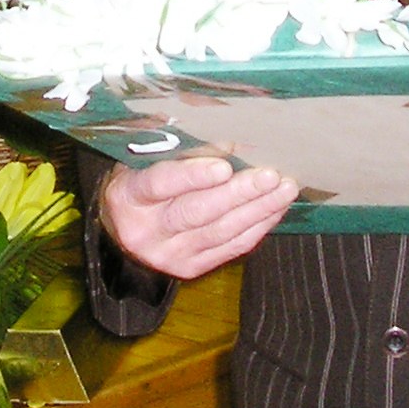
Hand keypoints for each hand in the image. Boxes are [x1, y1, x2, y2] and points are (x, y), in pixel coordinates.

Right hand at [99, 157, 296, 280]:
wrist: (124, 227)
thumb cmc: (140, 181)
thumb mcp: (147, 158)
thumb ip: (180, 147)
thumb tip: (230, 140)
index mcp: (128, 197)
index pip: (161, 184)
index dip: (193, 176)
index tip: (225, 167)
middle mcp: (146, 231)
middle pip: (196, 212)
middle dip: (238, 193)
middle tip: (269, 176)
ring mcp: (170, 254)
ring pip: (220, 231)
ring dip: (257, 209)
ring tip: (284, 188)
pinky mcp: (191, 267)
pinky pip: (231, 247)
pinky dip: (257, 226)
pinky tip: (275, 208)